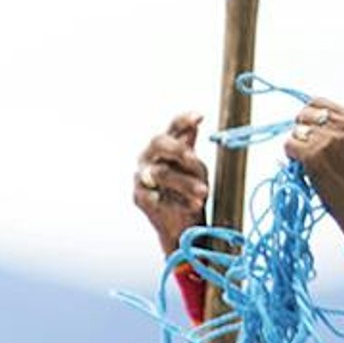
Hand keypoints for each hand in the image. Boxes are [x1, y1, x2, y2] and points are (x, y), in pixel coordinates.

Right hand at [132, 111, 209, 256]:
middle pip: (158, 143)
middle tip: (193, 158)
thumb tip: (194, 124)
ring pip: (162, 173)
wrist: (182, 225)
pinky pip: (157, 197)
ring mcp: (142, 176)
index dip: (184, 120)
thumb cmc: (188, 191)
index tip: (199, 117)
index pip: (173, 127)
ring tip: (204, 192)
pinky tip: (192, 206)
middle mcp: (150, 156)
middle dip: (177, 148)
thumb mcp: (195, 167)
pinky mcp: (140, 197)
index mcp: (164, 146)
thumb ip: (191, 148)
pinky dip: (178, 202)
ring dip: (185, 182)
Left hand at [278, 99, 343, 236]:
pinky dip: (293, 159)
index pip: (318, 102)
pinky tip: (307, 171)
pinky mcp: (312, 156)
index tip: (311, 131)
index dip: (309, 117)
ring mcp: (327, 140)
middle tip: (309, 150)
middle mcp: (343, 125)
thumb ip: (337, 129)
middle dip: (302, 131)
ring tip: (313, 164)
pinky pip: (289, 147)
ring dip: (298, 148)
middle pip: (303, 114)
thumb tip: (307, 123)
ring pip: (295, 132)